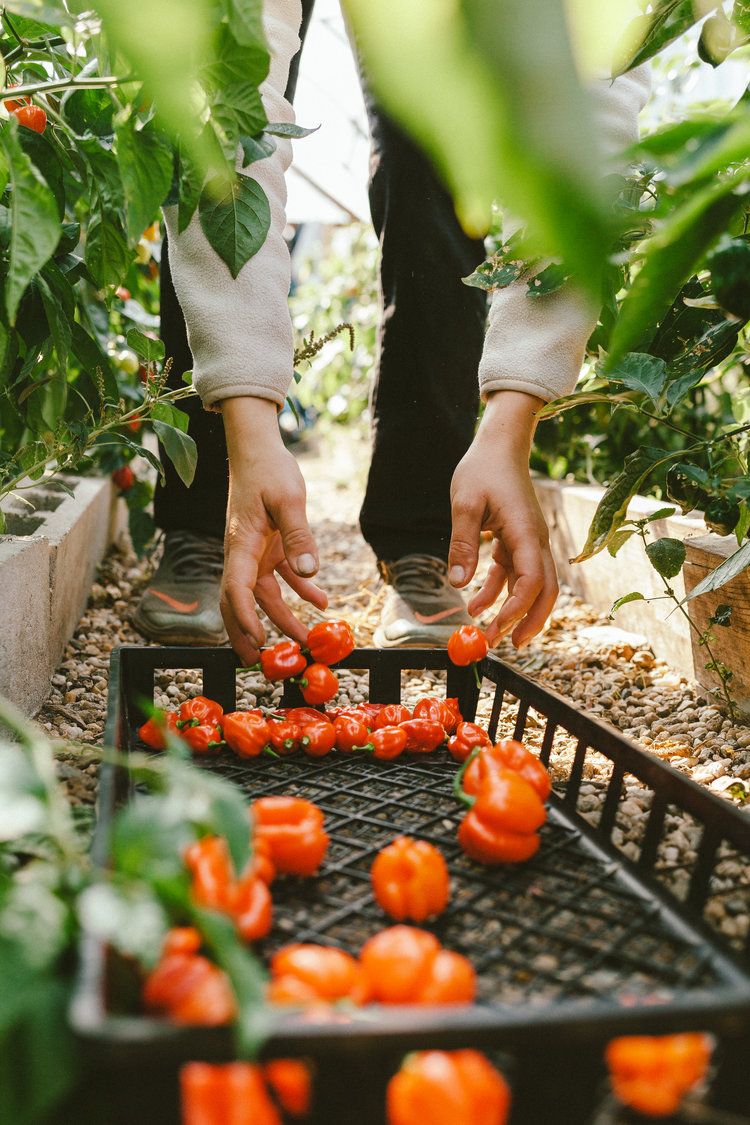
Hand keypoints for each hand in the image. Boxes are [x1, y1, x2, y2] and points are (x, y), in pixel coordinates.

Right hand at [220, 397, 326, 662]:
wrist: (258, 447)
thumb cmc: (268, 469)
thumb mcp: (288, 500)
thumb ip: (299, 536)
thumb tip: (310, 573)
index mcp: (241, 544)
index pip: (236, 589)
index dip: (243, 617)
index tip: (256, 640)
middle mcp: (243, 553)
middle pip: (240, 601)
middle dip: (247, 633)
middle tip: (259, 663)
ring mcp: (256, 550)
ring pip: (264, 594)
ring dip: (281, 617)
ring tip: (301, 641)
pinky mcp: (270, 544)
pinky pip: (283, 575)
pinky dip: (301, 589)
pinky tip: (322, 602)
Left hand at [448, 390, 557, 647]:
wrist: (499, 445)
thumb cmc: (483, 469)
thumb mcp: (465, 502)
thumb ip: (463, 543)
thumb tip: (458, 583)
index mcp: (526, 532)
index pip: (532, 581)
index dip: (518, 608)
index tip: (498, 627)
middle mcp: (535, 541)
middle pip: (544, 591)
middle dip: (528, 621)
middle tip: (509, 645)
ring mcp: (529, 542)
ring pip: (531, 586)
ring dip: (513, 611)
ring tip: (489, 635)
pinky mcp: (518, 540)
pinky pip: (514, 574)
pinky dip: (498, 592)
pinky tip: (475, 605)